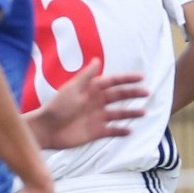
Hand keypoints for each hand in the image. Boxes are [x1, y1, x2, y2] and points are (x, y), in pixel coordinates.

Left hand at [30, 58, 147, 149]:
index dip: (126, 79)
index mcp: (91, 90)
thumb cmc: (57, 107)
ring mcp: (97, 118)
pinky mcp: (96, 132)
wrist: (47, 129)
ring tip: (143, 113)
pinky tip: (130, 130)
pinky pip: (113, 131)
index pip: (112, 82)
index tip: (141, 77)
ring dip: (131, 113)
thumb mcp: (72, 88)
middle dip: (133, 94)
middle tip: (147, 93)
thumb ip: (86, 76)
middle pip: (118, 97)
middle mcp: (96, 103)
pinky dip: (121, 131)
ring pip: (119, 114)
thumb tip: (97, 60)